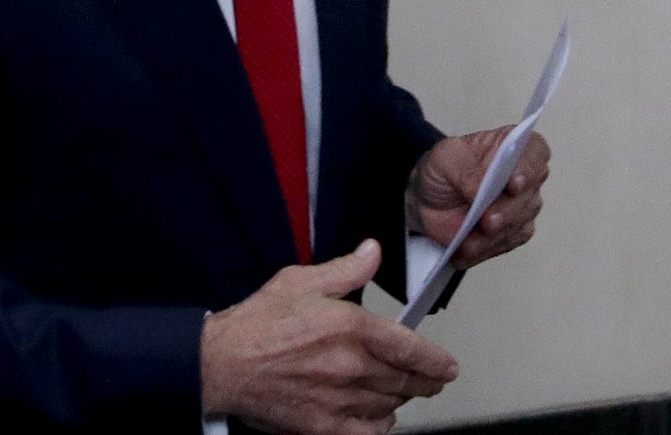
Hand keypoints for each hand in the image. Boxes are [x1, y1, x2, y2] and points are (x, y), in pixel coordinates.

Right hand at [199, 240, 457, 434]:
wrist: (223, 363)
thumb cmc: (257, 324)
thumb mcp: (300, 281)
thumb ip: (345, 270)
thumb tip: (373, 253)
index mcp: (351, 328)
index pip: (412, 350)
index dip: (437, 361)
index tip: (447, 366)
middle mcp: (353, 366)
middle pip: (407, 382)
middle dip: (425, 381)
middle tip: (431, 380)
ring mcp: (342, 400)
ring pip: (392, 405)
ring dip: (401, 398)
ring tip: (401, 391)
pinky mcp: (326, 426)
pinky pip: (370, 432)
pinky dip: (381, 425)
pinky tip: (379, 416)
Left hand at [408, 127, 549, 269]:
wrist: (427, 199)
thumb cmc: (443, 169)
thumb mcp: (445, 158)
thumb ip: (465, 170)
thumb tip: (480, 190)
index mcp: (510, 146)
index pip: (535, 151)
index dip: (529, 166)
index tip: (514, 182)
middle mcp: (524, 177)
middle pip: (529, 193)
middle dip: (508, 209)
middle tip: (489, 219)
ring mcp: (521, 207)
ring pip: (519, 223)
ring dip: (495, 233)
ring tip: (470, 239)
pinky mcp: (512, 233)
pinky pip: (505, 243)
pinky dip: (484, 247)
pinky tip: (466, 247)